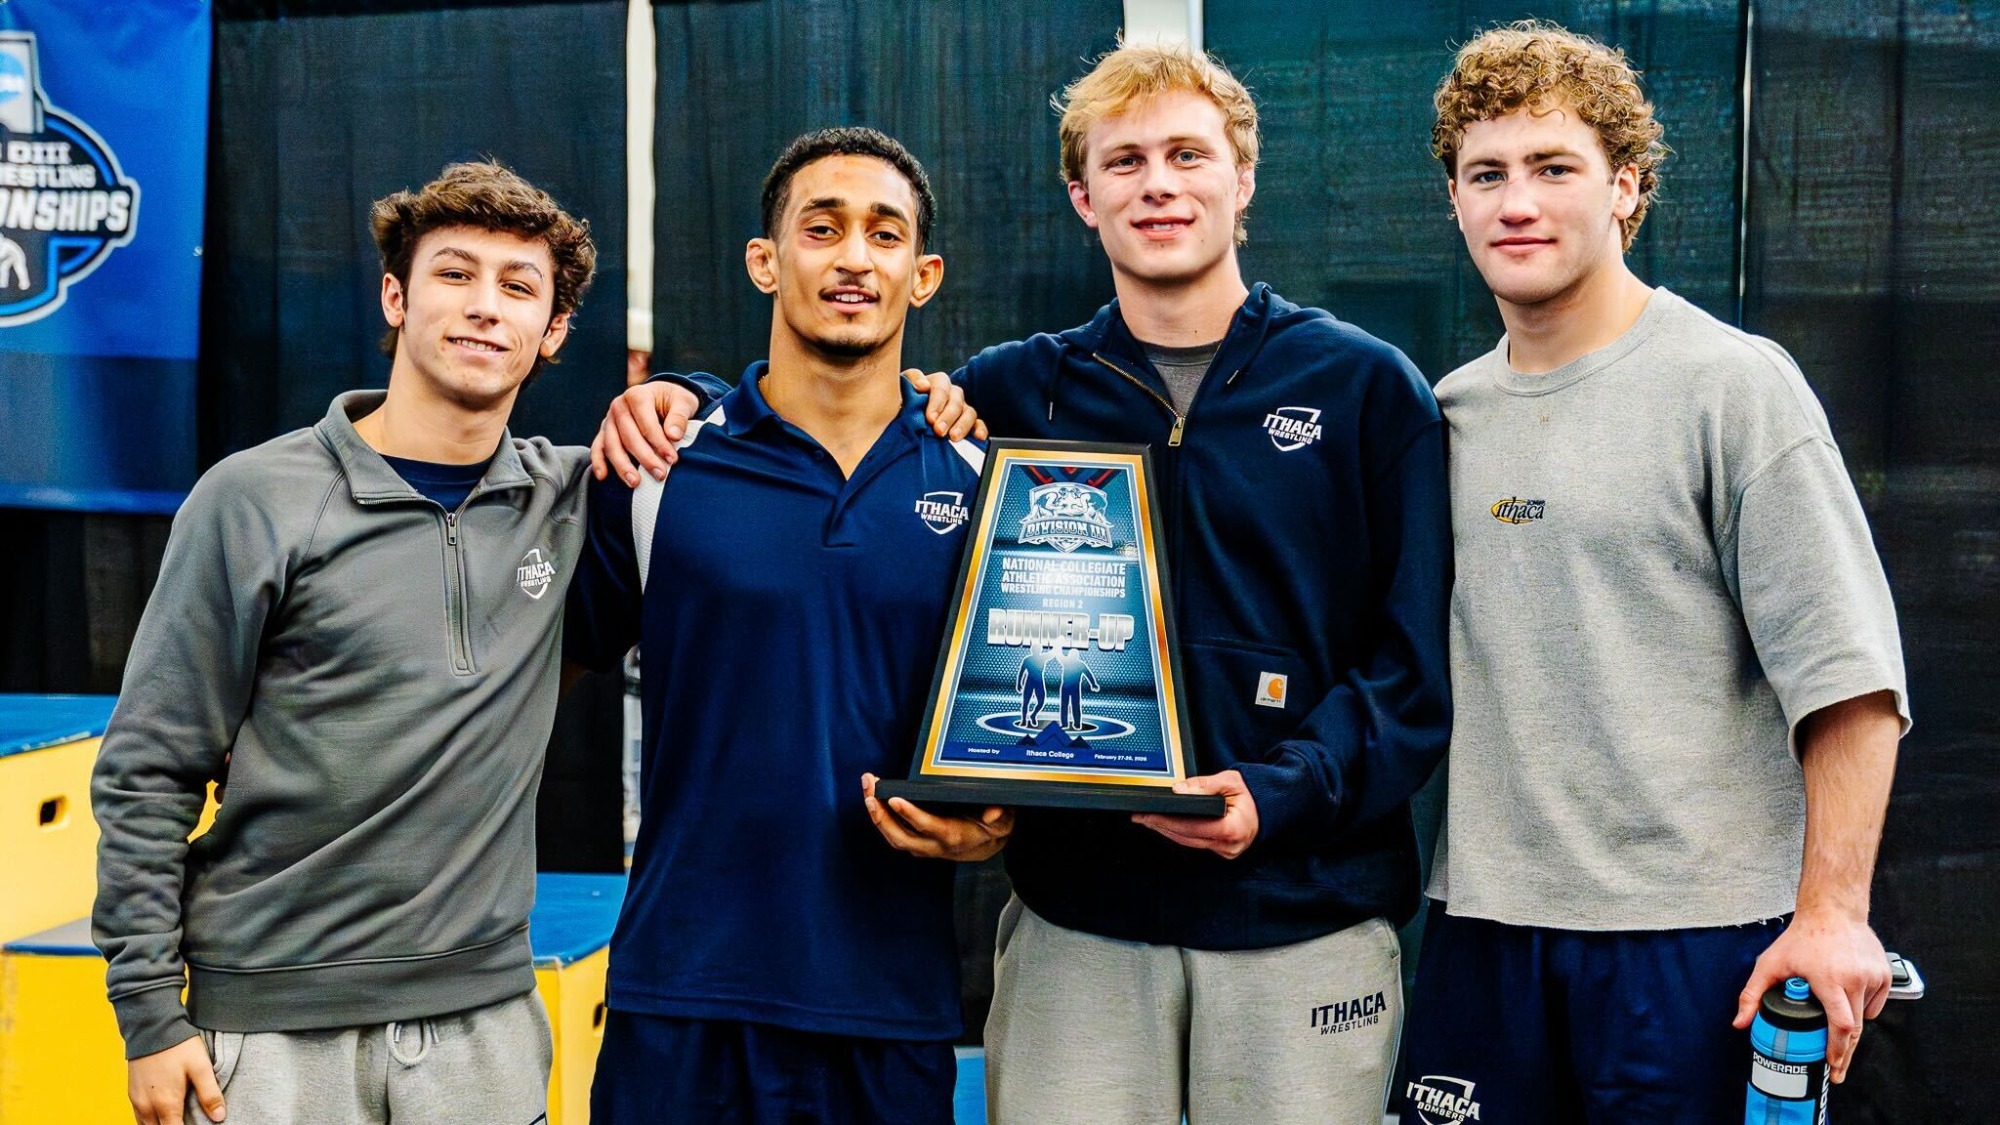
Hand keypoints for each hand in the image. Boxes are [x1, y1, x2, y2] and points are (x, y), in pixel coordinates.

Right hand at [127, 1035, 223, 1123]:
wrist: (152, 1026)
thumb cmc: (178, 1046)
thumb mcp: (201, 1067)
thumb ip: (210, 1094)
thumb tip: (219, 1117)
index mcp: (166, 1103)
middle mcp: (147, 1106)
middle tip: (188, 1120)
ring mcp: (137, 1100)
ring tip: (177, 1119)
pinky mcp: (131, 1093)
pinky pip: (139, 1117)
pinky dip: (150, 1121)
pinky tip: (162, 1115)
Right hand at [588, 381, 702, 484]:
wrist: (662, 395)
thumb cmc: (673, 400)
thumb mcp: (684, 402)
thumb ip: (679, 417)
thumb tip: (673, 435)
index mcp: (637, 395)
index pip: (646, 423)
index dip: (659, 443)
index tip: (672, 460)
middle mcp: (619, 405)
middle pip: (628, 436)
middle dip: (644, 458)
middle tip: (660, 475)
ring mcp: (609, 419)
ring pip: (612, 445)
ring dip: (622, 466)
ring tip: (635, 483)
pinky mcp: (605, 431)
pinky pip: (598, 447)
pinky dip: (598, 462)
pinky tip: (603, 476)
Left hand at [862, 773, 1012, 861]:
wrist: (987, 848)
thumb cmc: (993, 829)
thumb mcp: (1004, 822)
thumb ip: (1000, 816)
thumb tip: (992, 813)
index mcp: (953, 837)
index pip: (928, 827)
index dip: (911, 815)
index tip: (895, 799)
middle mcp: (934, 846)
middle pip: (901, 836)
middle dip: (882, 815)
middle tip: (870, 792)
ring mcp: (923, 847)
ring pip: (893, 837)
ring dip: (876, 815)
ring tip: (867, 788)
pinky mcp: (916, 844)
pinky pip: (893, 834)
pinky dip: (880, 817)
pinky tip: (872, 796)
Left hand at [904, 369, 986, 440]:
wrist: (902, 420)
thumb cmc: (900, 404)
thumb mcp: (900, 391)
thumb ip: (910, 383)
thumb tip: (923, 385)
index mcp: (935, 383)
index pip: (940, 387)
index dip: (936, 402)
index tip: (929, 418)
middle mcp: (951, 393)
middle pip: (956, 400)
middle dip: (948, 416)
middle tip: (938, 431)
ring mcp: (961, 408)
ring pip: (969, 412)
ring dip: (962, 425)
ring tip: (953, 437)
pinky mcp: (967, 423)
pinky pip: (978, 424)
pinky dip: (980, 429)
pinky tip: (978, 437)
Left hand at [1131, 769, 1258, 858]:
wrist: (1270, 806)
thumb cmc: (1253, 794)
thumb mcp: (1230, 781)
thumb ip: (1203, 785)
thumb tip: (1179, 790)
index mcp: (1233, 829)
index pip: (1193, 828)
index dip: (1168, 822)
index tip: (1149, 815)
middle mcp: (1230, 846)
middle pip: (1187, 838)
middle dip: (1161, 826)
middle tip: (1141, 817)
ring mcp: (1226, 852)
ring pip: (1189, 843)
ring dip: (1168, 831)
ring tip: (1149, 820)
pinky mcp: (1223, 852)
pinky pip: (1197, 843)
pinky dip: (1181, 834)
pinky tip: (1167, 826)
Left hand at [1732, 910, 1891, 1082]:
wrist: (1832, 911)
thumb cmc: (1801, 937)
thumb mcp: (1769, 964)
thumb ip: (1752, 994)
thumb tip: (1740, 1022)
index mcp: (1829, 978)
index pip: (1840, 1024)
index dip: (1838, 1049)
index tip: (1833, 1066)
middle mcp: (1855, 978)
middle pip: (1855, 1029)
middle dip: (1845, 1053)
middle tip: (1837, 1071)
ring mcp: (1873, 976)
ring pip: (1865, 1016)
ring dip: (1851, 1027)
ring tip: (1836, 1025)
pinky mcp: (1884, 975)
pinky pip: (1874, 1004)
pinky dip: (1862, 1008)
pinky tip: (1847, 998)